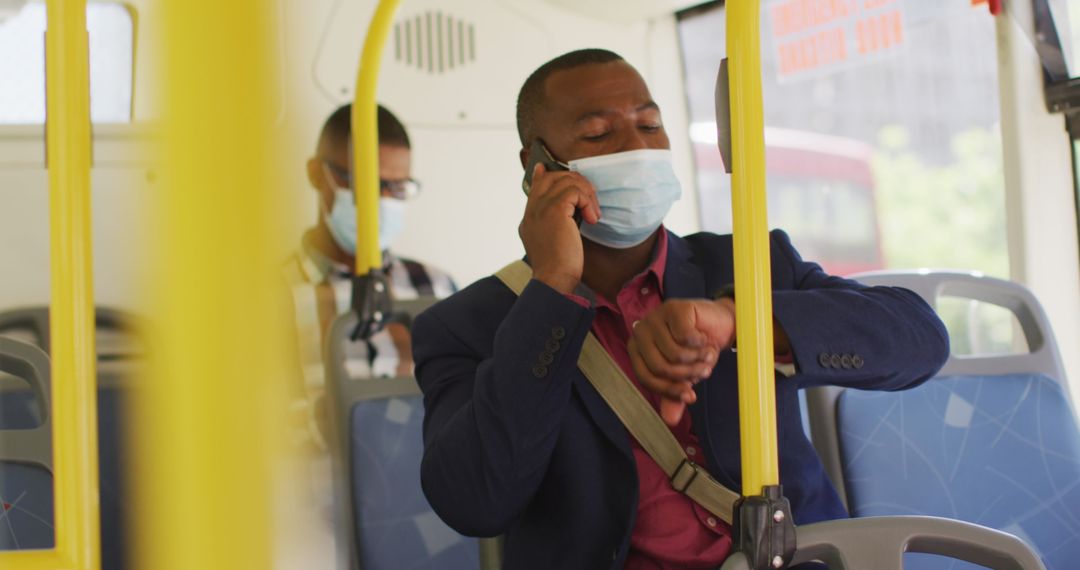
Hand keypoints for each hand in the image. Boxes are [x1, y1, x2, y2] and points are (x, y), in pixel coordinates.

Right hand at [519, 164, 600, 293]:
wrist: (554, 279)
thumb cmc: (558, 267)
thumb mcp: (553, 242)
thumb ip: (555, 224)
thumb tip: (570, 211)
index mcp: (530, 218)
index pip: (535, 186)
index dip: (544, 175)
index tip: (545, 168)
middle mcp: (532, 210)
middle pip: (553, 177)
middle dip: (576, 183)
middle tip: (589, 201)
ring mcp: (541, 207)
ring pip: (567, 181)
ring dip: (586, 194)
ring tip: (593, 213)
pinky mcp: (555, 209)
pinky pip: (574, 191)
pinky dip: (587, 201)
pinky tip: (592, 218)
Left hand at [628, 298, 735, 425]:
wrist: (719, 325)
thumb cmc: (696, 349)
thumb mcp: (685, 376)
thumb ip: (675, 395)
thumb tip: (670, 420)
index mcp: (637, 349)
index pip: (646, 377)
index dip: (669, 390)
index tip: (690, 396)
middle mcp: (641, 332)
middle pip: (660, 367)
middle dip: (688, 374)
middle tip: (705, 371)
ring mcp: (656, 317)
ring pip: (675, 353)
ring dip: (698, 359)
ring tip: (707, 355)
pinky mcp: (674, 308)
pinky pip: (686, 337)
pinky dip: (702, 344)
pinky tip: (705, 340)